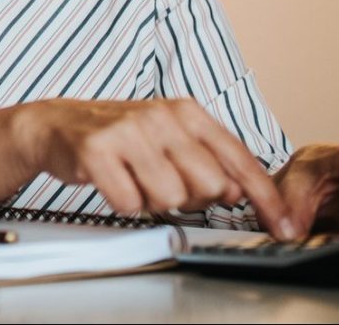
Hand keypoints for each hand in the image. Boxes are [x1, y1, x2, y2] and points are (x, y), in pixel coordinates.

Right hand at [11, 98, 295, 237]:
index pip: (240, 160)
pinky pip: (129, 202)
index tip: (282, 225)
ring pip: (170, 198)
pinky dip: (123, 202)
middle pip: (208, 186)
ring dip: (152, 201)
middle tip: (163, 183)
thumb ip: (209, 161)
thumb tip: (239, 191)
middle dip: (190, 198)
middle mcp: (161, 116)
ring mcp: (128, 131)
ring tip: (135, 180)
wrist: (57, 124)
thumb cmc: (119, 136)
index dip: (265, 198)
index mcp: (187, 112)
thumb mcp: (170, 139)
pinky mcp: (96, 150)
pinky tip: (114, 182)